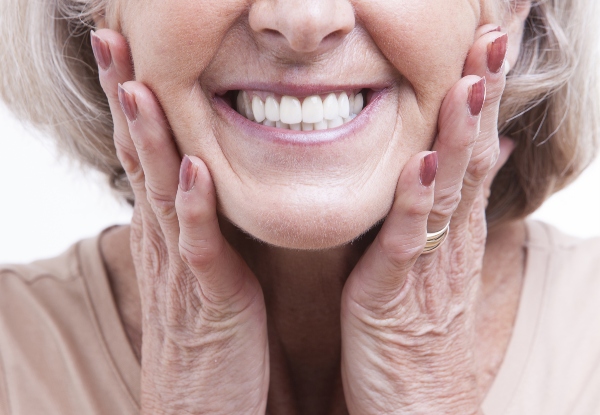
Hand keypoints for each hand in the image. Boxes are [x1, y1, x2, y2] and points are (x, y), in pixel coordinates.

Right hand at [91, 29, 268, 414]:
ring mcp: (181, 268)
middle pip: (138, 158)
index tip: (127, 51)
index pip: (142, 153)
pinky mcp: (209, 299)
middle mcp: (164, 240)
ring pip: (159, 192)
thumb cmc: (206, 333)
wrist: (199, 405)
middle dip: (126, 98)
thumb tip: (197, 179)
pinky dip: (193, 208)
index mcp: (166, 230)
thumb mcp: (197, 266)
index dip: (132, 101)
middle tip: (112, 41)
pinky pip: (199, 247)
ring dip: (149, 139)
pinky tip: (191, 169)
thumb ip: (196, 223)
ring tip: (139, 86)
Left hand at [340, 25, 509, 413]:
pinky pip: (408, 242)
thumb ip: (451, 210)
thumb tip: (481, 157)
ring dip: (461, 133)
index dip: (481, 95)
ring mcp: (427, 266)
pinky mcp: (396, 295)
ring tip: (471, 80)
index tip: (488, 41)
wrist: (415, 408)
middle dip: (481, 95)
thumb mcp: (438, 263)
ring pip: (448, 190)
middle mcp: (448, 240)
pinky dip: (417, 201)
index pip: (472, 149)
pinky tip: (425, 161)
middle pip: (470, 156)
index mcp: (451, 230)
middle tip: (494, 34)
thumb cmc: (418, 332)